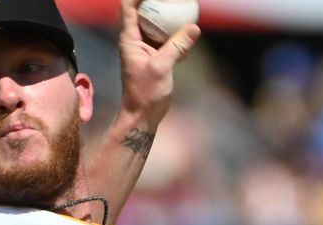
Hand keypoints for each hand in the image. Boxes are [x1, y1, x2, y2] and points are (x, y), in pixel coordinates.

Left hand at [118, 0, 200, 130]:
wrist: (142, 115)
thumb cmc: (145, 93)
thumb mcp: (161, 67)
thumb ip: (177, 46)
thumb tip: (194, 27)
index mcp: (129, 39)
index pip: (128, 7)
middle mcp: (136, 40)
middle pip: (145, 11)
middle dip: (158, 2)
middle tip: (176, 0)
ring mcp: (146, 48)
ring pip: (158, 24)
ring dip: (170, 16)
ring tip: (185, 7)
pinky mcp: (157, 57)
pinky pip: (168, 38)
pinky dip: (177, 33)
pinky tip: (190, 29)